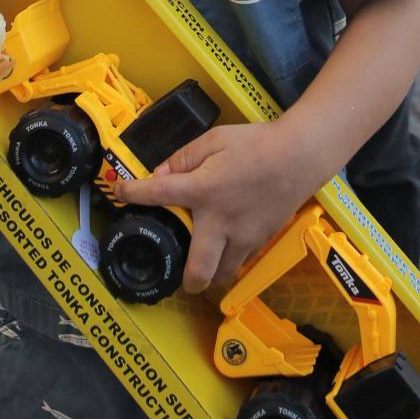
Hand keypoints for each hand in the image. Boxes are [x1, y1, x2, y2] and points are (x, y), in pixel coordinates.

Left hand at [120, 120, 318, 293]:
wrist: (301, 156)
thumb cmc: (256, 144)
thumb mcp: (215, 139)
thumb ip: (184, 157)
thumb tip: (160, 173)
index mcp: (203, 191)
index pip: (158, 194)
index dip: (133, 194)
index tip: (118, 193)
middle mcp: (220, 221)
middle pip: (198, 271)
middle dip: (183, 279)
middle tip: (176, 271)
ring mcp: (243, 236)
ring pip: (221, 274)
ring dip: (207, 274)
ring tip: (200, 261)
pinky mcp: (260, 240)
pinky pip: (239, 262)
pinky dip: (229, 261)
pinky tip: (226, 246)